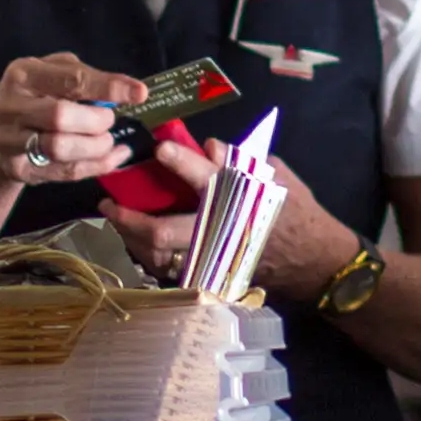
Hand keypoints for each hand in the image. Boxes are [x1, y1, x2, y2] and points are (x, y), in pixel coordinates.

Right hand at [0, 54, 133, 198]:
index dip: (108, 87)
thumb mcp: (50, 73)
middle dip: (96, 121)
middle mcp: (12, 106)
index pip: (71, 80)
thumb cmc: (33, 96)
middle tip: (110, 121)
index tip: (139, 93)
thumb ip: (82, 76)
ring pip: (59, 148)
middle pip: (60, 116)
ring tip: (109, 142)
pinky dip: (95, 166)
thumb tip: (125, 90)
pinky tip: (113, 158)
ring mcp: (10, 141)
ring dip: (95, 147)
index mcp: (24, 74)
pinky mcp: (19, 169)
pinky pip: (63, 172)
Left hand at [116, 128, 309, 290]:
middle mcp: (221, 232)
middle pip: (165, 232)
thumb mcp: (276, 174)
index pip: (207, 179)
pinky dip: (149, 253)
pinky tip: (137, 239)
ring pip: (160, 256)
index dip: (181, 163)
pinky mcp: (211, 274)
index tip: (159, 149)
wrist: (312, 259)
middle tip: (108, 203)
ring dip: (132, 237)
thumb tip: (209, 146)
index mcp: (239, 200)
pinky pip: (169, 268)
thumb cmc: (294, 210)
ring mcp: (214, 259)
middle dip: (130, 217)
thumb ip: (242, 158)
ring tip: (116, 219)